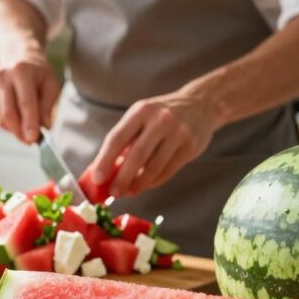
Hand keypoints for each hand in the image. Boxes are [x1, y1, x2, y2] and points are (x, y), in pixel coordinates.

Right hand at [0, 53, 60, 143]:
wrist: (18, 58)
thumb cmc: (38, 74)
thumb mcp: (51, 85)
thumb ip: (47, 106)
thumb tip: (44, 127)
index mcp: (21, 71)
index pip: (25, 103)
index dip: (29, 123)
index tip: (33, 139)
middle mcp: (2, 76)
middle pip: (8, 113)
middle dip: (20, 132)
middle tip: (31, 141)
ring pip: (1, 119)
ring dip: (15, 129)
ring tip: (27, 126)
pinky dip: (8, 124)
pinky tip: (17, 116)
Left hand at [89, 90, 222, 197]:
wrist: (201, 105)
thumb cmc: (162, 115)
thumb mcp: (141, 117)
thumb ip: (124, 140)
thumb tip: (102, 170)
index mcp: (141, 111)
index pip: (118, 138)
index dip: (105, 160)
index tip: (98, 179)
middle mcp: (160, 120)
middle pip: (136, 155)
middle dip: (122, 178)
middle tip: (114, 193)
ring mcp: (178, 133)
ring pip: (154, 167)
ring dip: (138, 184)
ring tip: (129, 192)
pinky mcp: (191, 146)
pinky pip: (168, 171)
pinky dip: (154, 181)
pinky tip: (145, 184)